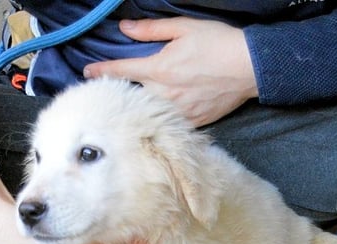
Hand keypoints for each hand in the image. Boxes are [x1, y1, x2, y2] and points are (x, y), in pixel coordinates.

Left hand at [83, 18, 257, 126]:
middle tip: (109, 91)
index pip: (121, 71)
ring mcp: (178, 110)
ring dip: (139, 108)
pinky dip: (162, 118)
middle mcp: (164, 93)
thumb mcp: (183, 28)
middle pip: (131, 96)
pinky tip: (158, 117)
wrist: (249, 67)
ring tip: (131, 107)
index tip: (87, 72)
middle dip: (120, 93)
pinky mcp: (192, 121)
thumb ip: (151, 30)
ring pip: (149, 111)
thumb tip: (124, 28)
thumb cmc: (218, 43)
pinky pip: (171, 122)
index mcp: (159, 69)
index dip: (101, 71)